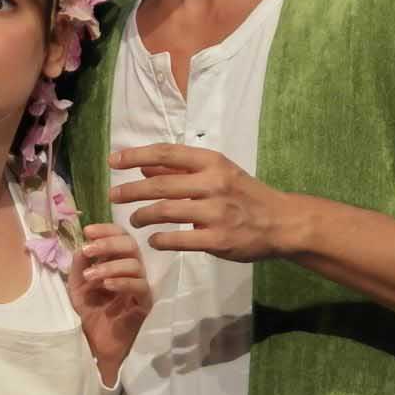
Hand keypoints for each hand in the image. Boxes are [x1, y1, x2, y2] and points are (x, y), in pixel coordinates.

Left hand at [65, 223, 153, 382]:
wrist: (94, 345)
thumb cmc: (89, 314)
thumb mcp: (77, 285)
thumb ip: (79, 264)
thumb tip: (84, 244)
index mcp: (116, 262)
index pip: (120, 237)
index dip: (106, 230)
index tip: (88, 231)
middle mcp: (131, 271)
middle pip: (131, 245)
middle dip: (108, 243)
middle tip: (88, 250)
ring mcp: (140, 287)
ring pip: (135, 265)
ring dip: (110, 265)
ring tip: (90, 276)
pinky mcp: (145, 304)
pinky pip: (140, 286)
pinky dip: (123, 281)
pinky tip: (107, 285)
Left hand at [108, 143, 286, 262]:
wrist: (282, 222)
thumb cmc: (244, 195)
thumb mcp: (217, 173)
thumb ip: (180, 171)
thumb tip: (143, 166)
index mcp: (212, 163)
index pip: (167, 154)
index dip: (136, 156)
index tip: (113, 161)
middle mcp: (213, 184)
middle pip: (161, 185)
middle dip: (131, 190)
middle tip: (113, 196)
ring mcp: (216, 212)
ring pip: (166, 212)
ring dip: (143, 216)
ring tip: (133, 220)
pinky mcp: (218, 239)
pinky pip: (179, 239)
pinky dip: (160, 240)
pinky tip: (153, 240)